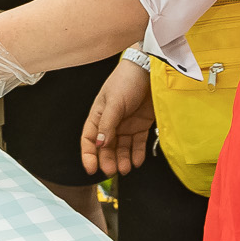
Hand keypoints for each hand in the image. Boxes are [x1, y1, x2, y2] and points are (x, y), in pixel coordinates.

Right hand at [80, 59, 155, 177]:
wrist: (150, 69)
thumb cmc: (126, 80)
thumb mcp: (113, 102)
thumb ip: (107, 124)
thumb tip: (99, 144)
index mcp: (98, 116)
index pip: (89, 139)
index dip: (89, 154)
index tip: (91, 168)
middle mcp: (111, 123)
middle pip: (106, 147)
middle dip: (107, 160)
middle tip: (111, 171)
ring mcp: (126, 125)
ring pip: (122, 148)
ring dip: (122, 159)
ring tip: (126, 169)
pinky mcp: (141, 125)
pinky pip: (138, 144)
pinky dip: (137, 153)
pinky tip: (137, 161)